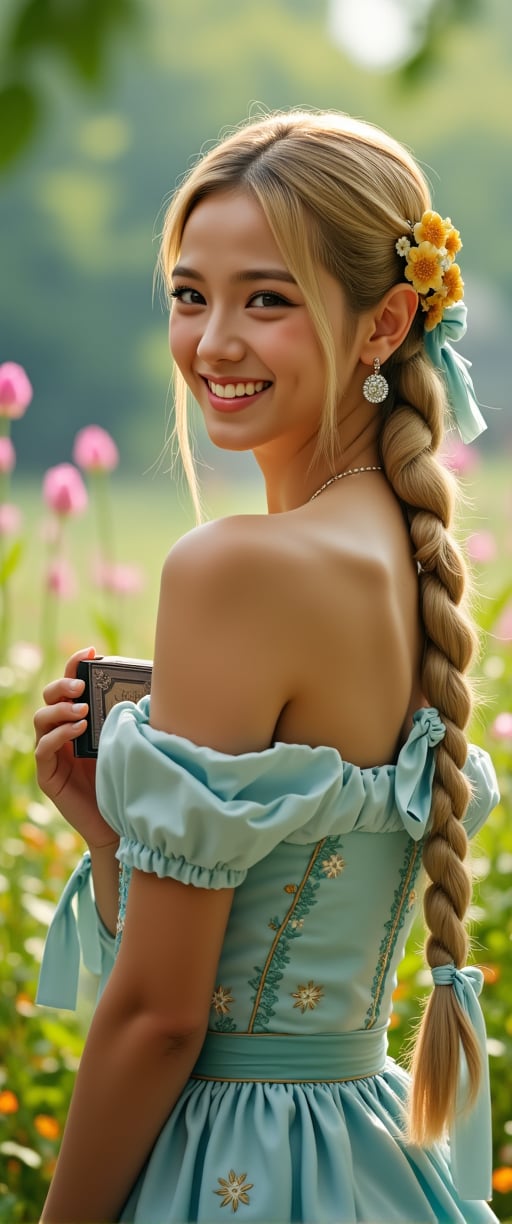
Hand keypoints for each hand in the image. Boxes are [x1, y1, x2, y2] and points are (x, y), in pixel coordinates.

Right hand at [34, 647, 118, 849]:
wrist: (125, 823)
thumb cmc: (130, 778)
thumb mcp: (132, 740)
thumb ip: (132, 716)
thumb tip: (153, 686)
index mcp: (80, 719)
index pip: (72, 686)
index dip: (76, 665)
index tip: (92, 651)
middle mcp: (62, 733)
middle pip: (49, 697)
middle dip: (62, 685)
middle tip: (80, 684)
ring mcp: (52, 754)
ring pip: (41, 720)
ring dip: (60, 710)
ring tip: (82, 709)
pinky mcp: (48, 776)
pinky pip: (43, 749)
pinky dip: (58, 735)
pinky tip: (79, 730)